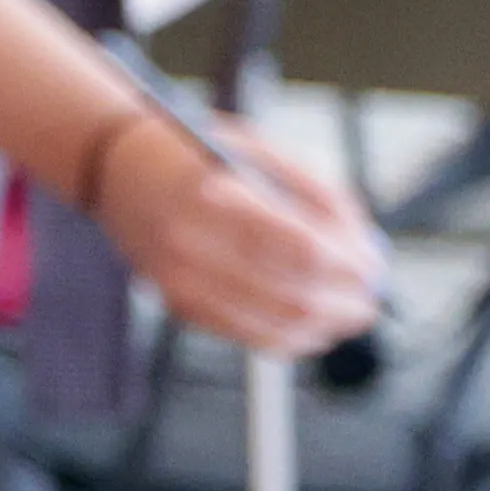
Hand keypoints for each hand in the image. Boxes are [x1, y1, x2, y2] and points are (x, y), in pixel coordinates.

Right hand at [84, 100, 380, 358]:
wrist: (116, 169)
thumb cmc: (198, 154)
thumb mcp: (261, 151)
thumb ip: (318, 197)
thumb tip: (365, 255)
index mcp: (212, 197)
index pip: (302, 253)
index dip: (348, 268)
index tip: (373, 269)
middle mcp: (190, 246)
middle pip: (294, 299)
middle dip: (344, 305)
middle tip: (370, 299)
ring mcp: (178, 283)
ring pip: (276, 329)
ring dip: (324, 327)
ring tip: (347, 312)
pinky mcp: (178, 305)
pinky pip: (249, 338)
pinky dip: (291, 338)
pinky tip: (312, 324)